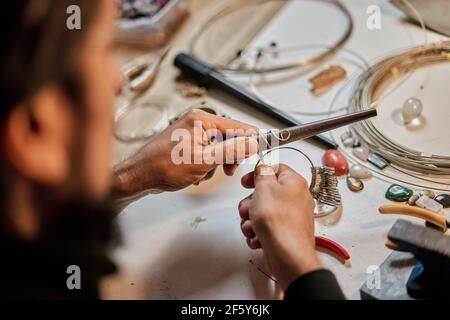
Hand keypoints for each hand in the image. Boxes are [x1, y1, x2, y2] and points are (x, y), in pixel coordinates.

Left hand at [113, 108, 257, 205]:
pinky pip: (207, 151)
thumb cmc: (164, 167)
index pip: (238, 126)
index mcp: (202, 119)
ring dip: (216, 163)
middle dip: (230, 156)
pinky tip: (196, 172)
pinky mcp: (187, 141)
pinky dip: (206, 163)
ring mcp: (191, 131)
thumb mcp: (204, 160)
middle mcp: (197, 121)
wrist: (139, 176)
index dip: (252, 139)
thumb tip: (253, 142)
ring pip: (219, 146)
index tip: (266, 148)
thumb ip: (232, 150)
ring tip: (204, 172)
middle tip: (227, 170)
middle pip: (229, 136)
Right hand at [239, 164, 320, 289]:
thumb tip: (263, 169)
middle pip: (266, 194)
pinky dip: (258, 233)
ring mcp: (291, 217)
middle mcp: (296, 199)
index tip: (246, 181)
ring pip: (263, 213)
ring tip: (252, 227)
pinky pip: (266, 228)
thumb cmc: (279, 223)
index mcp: (294, 183)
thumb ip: (262, 174)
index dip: (258, 173)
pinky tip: (258, 237)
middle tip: (247, 209)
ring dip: (251, 220)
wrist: (288, 255)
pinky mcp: (285, 233)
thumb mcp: (264, 188)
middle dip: (250, 203)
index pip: (276, 168)